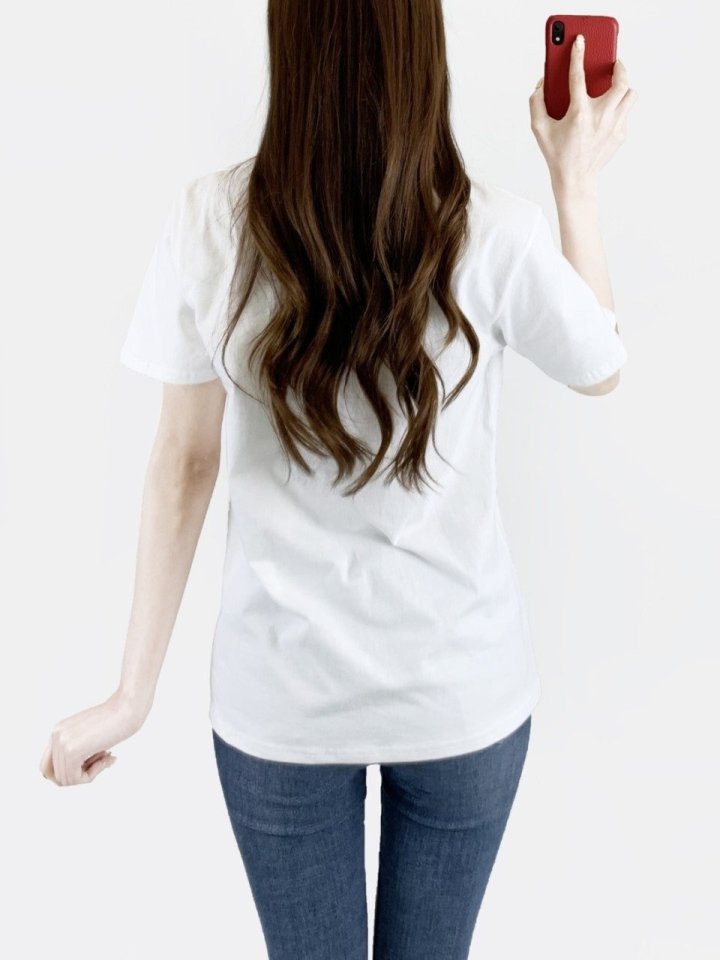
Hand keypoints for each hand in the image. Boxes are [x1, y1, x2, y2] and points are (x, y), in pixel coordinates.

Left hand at [39, 689, 145, 785]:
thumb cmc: (117, 720)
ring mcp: (62, 743)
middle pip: (55, 776)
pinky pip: (76, 778)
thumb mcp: (90, 735)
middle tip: (102, 761)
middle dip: (79, 775)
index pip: (46, 766)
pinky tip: (107, 759)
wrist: (128, 707)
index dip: (65, 773)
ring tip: (107, 758)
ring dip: (89, 775)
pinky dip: (93, 775)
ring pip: (66, 780)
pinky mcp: (72, 751)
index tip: (89, 765)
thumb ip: (79, 750)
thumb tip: (72, 778)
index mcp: (58, 731)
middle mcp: (56, 736)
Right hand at [529, 34, 638, 195]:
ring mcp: (614, 126)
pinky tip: (607, 111)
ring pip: (630, 95)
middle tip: (613, 64)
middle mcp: (601, 117)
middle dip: (619, 67)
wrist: (576, 180)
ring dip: (623, 87)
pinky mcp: (621, 134)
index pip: (579, 76)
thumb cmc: (557, 155)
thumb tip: (542, 84)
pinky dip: (618, 108)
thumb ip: (536, 103)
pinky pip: (624, 113)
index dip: (578, 55)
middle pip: (621, 81)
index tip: (580, 42)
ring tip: (615, 86)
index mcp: (580, 113)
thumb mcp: (540, 129)